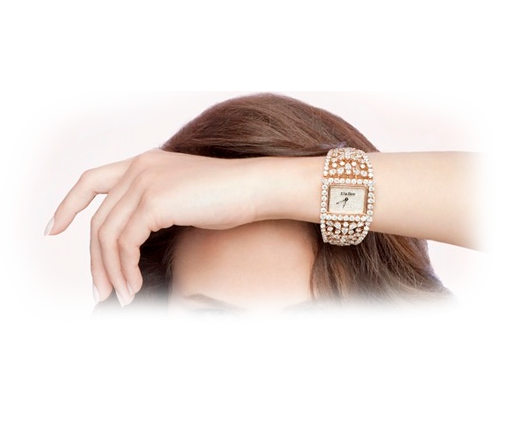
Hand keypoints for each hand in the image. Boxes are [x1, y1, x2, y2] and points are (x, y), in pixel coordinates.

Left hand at [46, 149, 264, 305]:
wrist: (256, 188)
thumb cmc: (229, 198)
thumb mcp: (182, 198)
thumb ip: (154, 208)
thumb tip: (133, 241)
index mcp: (143, 164)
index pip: (91, 180)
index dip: (67, 204)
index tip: (54, 229)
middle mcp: (138, 168)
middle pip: (98, 220)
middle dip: (95, 260)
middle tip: (100, 290)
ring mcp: (144, 182)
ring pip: (107, 235)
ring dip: (111, 270)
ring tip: (122, 294)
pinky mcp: (154, 201)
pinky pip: (124, 242)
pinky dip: (124, 268)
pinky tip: (133, 284)